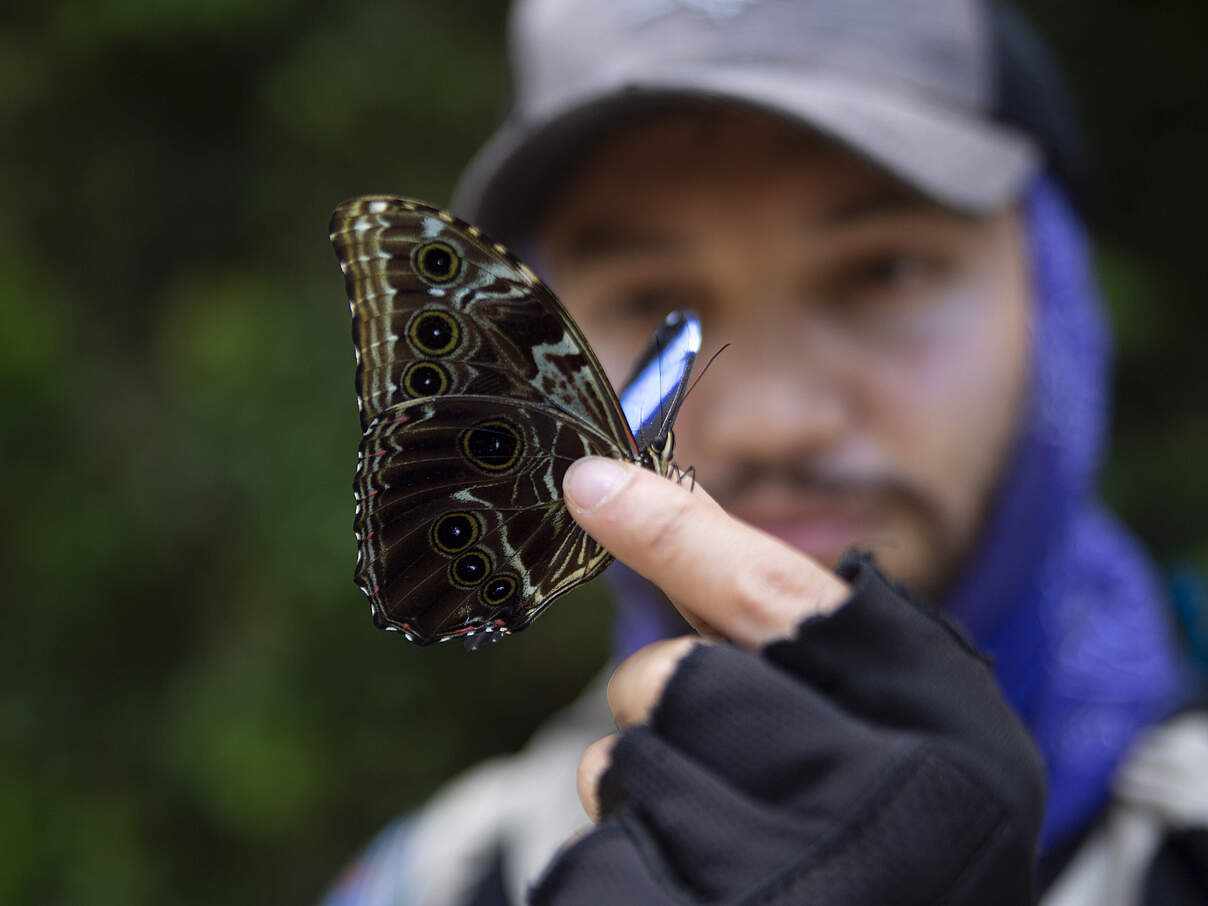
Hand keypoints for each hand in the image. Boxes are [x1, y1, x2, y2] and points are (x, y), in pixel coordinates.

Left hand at [527, 456, 1044, 905]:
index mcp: (930, 717)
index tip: (590, 486)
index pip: (771, 598)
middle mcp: (874, 804)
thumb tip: (642, 492)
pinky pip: (597, 858)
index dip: (673, 532)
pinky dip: (621, 852)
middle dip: (660, 695)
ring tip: (720, 821)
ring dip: (643, 781)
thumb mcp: (878, 694)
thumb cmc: (887, 808)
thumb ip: (764, 602)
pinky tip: (689, 869)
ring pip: (627, 769)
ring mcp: (789, 882)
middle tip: (712, 739)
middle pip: (673, 681)